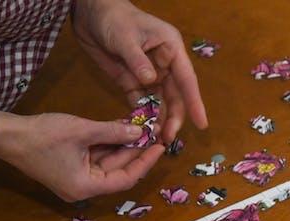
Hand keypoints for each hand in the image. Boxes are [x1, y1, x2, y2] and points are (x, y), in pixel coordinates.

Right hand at [0, 112, 163, 200]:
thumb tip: (140, 132)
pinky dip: (108, 145)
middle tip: (153, 133)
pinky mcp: (71, 169)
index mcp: (87, 187)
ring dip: (123, 146)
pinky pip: (96, 158)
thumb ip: (113, 132)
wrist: (5, 134)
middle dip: (135, 151)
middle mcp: (84, 189)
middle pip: (118, 171)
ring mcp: (77, 180)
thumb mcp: (82, 130)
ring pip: (108, 164)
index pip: (126, 178)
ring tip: (142, 128)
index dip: (145, 162)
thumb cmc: (41, 134)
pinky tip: (122, 129)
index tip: (160, 146)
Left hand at [73, 0, 207, 142]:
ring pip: (160, 102)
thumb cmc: (112, 17)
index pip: (186, 79)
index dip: (194, 102)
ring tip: (155, 139)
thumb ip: (137, 60)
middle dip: (173, 118)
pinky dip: (142, 115)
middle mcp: (165, 64)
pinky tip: (141, 129)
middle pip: (175, 96)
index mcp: (171, 50)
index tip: (201, 124)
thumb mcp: (125, 37)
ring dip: (158, 120)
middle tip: (168, 138)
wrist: (88, 13)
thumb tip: (150, 81)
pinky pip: (141, 102)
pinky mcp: (132, 81)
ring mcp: (149, 74)